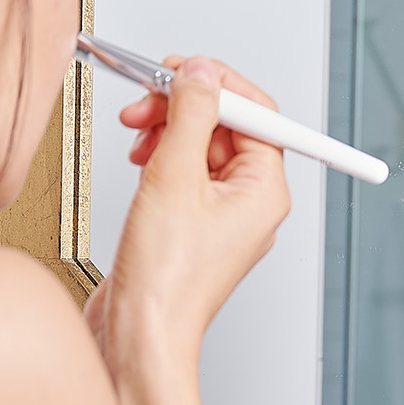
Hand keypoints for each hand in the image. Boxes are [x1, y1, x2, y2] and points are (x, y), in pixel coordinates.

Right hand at [85, 56, 290, 377]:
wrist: (141, 333)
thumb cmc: (167, 280)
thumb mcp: (176, 177)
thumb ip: (191, 115)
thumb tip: (202, 74)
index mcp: (266, 191)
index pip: (258, 114)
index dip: (218, 84)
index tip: (180, 71)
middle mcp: (251, 203)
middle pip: (227, 127)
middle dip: (185, 106)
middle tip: (146, 100)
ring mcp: (223, 216)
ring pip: (202, 147)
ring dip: (168, 129)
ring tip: (137, 133)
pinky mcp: (193, 226)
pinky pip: (185, 174)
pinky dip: (161, 157)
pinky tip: (139, 159)